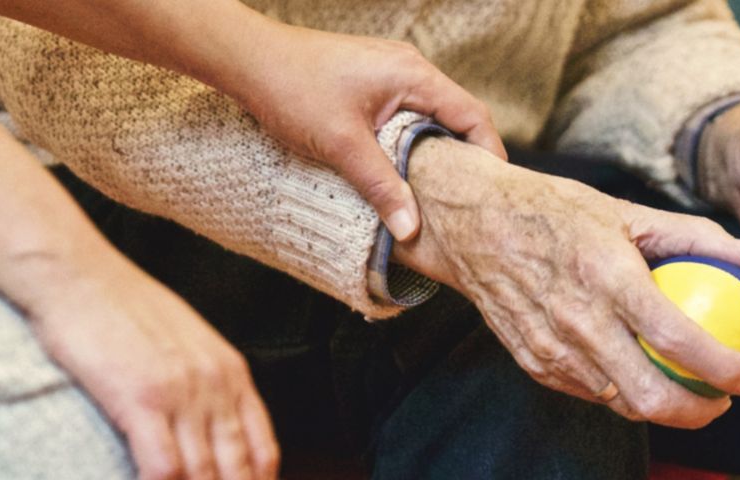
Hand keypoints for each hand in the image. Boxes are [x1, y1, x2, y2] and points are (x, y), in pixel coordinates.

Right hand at [16, 253, 277, 479]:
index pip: (262, 451)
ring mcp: (181, 393)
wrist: (78, 275)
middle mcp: (216, 386)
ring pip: (204, 475)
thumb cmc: (122, 307)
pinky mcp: (141, 399)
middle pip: (238, 471)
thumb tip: (211, 423)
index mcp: (231, 374)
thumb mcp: (186, 341)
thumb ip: (206, 383)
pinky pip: (163, 468)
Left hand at [209, 25, 506, 241]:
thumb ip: (382, 187)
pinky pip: (407, 114)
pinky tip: (401, 170)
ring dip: (434, 152)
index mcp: (414, 75)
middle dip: (465, 158)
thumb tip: (412, 229)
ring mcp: (390, 72)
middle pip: (456, 116)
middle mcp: (409, 68)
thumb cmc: (292, 88)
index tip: (492, 192)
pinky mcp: (371, 81)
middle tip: (468, 201)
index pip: (473, 115)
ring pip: (430, 117)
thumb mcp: (342, 145)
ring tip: (437, 193)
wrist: (247, 59)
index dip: (489, 154)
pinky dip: (411, 141)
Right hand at [394, 138, 739, 428]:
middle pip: (650, 396)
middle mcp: (578, 321)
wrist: (472, 223)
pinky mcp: (535, 363)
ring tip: (693, 391)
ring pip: (622, 403)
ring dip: (665, 408)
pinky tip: (645, 376)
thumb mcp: (628, 211)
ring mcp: (552, 349)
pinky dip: (625, 392)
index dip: (724, 368)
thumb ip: (698, 236)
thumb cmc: (556, 211)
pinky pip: (592, 393)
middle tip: (727, 399)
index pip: (677, 339)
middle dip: (701, 412)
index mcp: (607, 276)